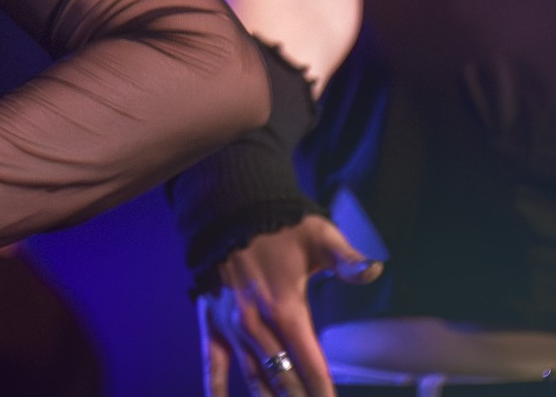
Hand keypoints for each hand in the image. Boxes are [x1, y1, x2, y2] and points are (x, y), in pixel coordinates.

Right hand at [199, 215, 381, 396]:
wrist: (228, 209)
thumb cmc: (278, 225)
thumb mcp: (319, 235)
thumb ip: (347, 258)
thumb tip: (374, 269)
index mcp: (285, 308)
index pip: (310, 364)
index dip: (323, 392)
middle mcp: (256, 324)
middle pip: (284, 378)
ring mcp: (231, 326)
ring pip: (254, 376)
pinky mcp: (212, 322)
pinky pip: (213, 361)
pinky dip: (217, 387)